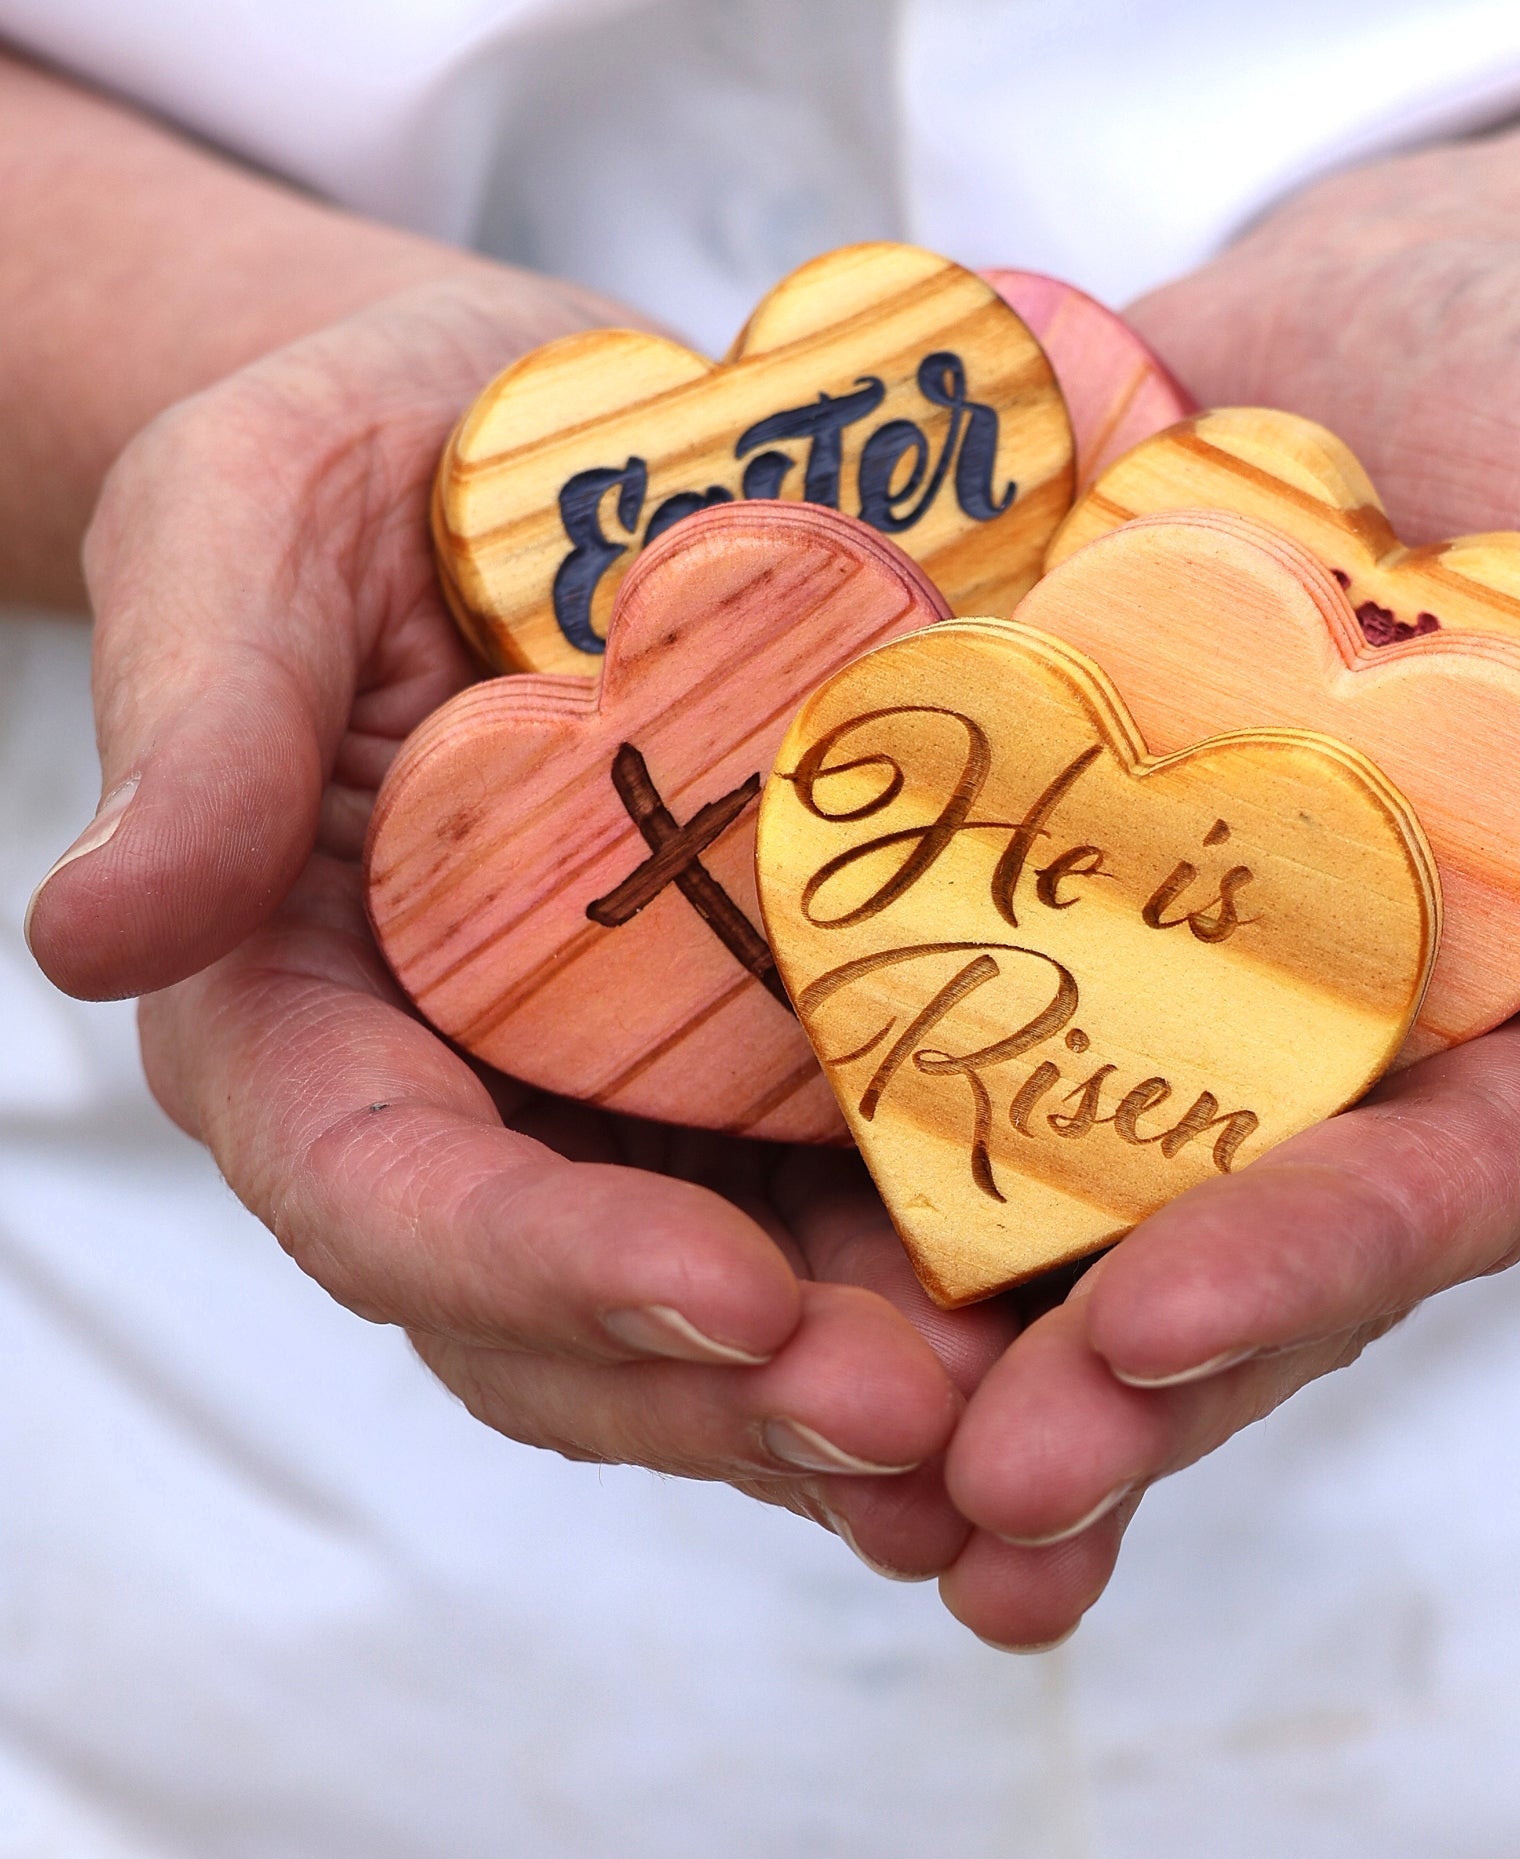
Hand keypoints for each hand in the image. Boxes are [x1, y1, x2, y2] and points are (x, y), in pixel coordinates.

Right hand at [24, 274, 1017, 1580]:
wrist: (525, 440)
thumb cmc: (356, 467)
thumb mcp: (242, 526)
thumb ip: (196, 721)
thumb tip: (90, 934)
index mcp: (306, 1014)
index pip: (389, 1197)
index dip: (544, 1273)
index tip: (730, 1300)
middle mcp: (471, 1097)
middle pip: (577, 1316)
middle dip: (743, 1393)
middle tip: (930, 1418)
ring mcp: (634, 1094)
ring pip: (737, 1303)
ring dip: (878, 1379)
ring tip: (1039, 1415)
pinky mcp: (772, 1048)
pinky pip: (855, 1195)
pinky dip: (956, 1270)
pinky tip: (1082, 1301)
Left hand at [928, 194, 1519, 1645]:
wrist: (1415, 323)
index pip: (1430, 1193)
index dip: (1303, 1269)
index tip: (1149, 1330)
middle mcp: (1327, 1047)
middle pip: (1216, 1238)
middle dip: (1094, 1373)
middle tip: (961, 1481)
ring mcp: (1159, 965)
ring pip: (1047, 1165)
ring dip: (934, 1303)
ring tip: (795, 1411)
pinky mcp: (1024, 864)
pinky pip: (924, 984)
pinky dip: (831, 1080)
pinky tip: (696, 1174)